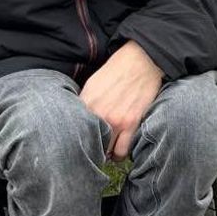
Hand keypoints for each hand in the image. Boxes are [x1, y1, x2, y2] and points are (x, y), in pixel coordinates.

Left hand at [79, 42, 163, 160]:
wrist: (141, 61)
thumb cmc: (117, 70)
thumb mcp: (93, 84)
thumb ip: (84, 103)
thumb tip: (79, 119)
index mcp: (86, 103)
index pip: (74, 131)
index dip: (77, 140)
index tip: (80, 144)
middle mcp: (99, 114)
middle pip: (90, 144)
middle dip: (92, 149)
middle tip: (94, 151)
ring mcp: (116, 121)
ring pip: (107, 152)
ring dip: (107, 154)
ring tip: (109, 151)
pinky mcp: (132, 123)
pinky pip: (123, 151)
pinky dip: (121, 154)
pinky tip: (121, 149)